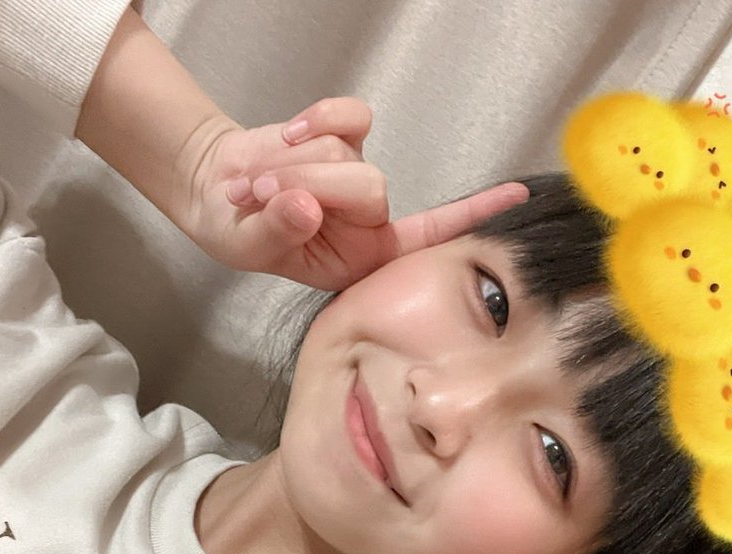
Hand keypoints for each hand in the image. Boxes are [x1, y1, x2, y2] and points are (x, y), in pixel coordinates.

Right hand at [178, 97, 529, 289]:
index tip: (517, 197)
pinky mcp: (345, 137)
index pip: (427, 239)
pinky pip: (348, 116)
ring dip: (291, 164)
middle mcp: (370, 219)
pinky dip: (312, 122)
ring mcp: (358, 173)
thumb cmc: (239, 231)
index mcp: (363, 259)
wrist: (215, 190)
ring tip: (257, 184)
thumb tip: (305, 205)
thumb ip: (276, 229)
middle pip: (369, 188)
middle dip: (309, 186)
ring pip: (346, 154)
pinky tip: (285, 139)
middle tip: (260, 196)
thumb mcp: (249, 244)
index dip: (469, 217)